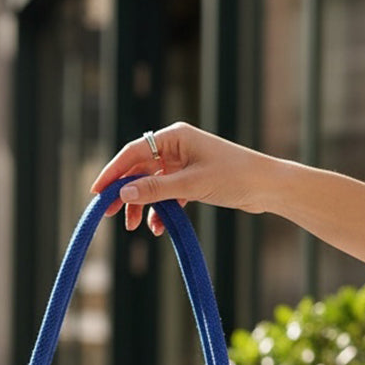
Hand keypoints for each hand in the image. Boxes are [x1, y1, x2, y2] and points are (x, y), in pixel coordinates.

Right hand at [90, 122, 274, 233]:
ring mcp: (183, 163)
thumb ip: (155, 190)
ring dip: (142, 205)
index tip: (97, 193)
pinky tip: (160, 227)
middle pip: (139, 169)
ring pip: (151, 185)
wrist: (267, 186)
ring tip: (135, 227)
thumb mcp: (190, 185)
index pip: (133, 153)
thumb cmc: (234, 177)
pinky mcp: (192, 179)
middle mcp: (177, 146)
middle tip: (109, 214)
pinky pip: (167, 194)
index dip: (113, 173)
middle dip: (125, 193)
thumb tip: (123, 194)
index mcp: (175, 136)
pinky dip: (161, 210)